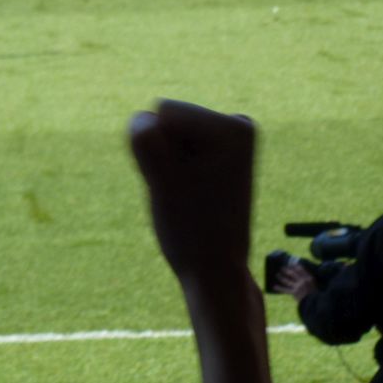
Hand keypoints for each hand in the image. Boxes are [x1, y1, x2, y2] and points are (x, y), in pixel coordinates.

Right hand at [129, 100, 255, 279]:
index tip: (183, 186)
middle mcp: (239, 124)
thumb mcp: (160, 181)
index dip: (161, 153)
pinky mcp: (223, 152)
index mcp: (234, 126)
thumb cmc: (189, 230)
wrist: (214, 270)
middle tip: (184, 193)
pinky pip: (177, 146)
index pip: (163, 112)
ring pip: (168, 133)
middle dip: (165, 156)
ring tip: (189, 195)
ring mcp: (232, 138)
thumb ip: (145, 141)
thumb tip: (143, 117)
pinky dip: (175, 168)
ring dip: (168, 165)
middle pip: (168, 118)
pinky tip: (193, 192)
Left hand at [274, 264, 316, 301]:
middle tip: (282, 267)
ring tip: (277, 274)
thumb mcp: (315, 285)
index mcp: (309, 278)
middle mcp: (302, 281)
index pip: (301, 270)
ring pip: (287, 281)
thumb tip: (302, 277)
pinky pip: (285, 290)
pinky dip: (280, 288)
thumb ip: (309, 280)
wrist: (315, 303)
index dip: (295, 266)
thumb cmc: (316, 295)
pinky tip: (274, 286)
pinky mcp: (294, 292)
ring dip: (281, 277)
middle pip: (292, 273)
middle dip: (287, 270)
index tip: (291, 264)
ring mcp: (297, 286)